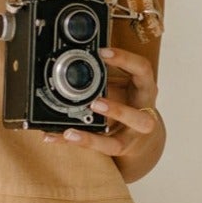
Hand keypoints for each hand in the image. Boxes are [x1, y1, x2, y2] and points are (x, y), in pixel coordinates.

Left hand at [36, 42, 160, 170]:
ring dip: (93, 138)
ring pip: (117, 144)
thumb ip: (109, 71)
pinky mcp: (117, 149)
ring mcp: (131, 137)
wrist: (143, 137)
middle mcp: (143, 115)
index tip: (102, 52)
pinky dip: (75, 142)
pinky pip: (96, 150)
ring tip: (69, 132)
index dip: (125, 60)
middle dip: (116, 112)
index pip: (143, 70)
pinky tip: (56, 137)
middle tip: (94, 103)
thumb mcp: (125, 81)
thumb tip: (80, 52)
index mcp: (146, 89)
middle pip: (140, 119)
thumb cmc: (131, 102)